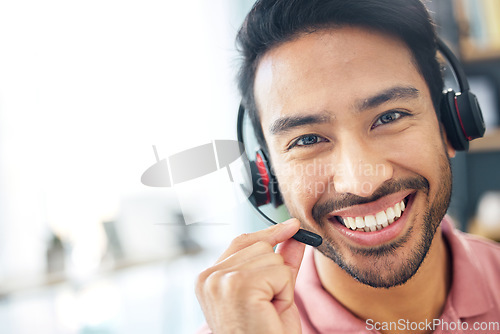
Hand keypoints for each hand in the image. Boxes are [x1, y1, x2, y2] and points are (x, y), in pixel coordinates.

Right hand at [195, 218, 305, 333]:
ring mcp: (220, 280)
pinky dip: (284, 292)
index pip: (242, 241)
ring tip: (267, 310)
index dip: (269, 234)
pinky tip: (269, 311)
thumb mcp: (274, 292)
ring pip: (272, 257)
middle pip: (260, 246)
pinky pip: (279, 271)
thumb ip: (281, 261)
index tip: (291, 226)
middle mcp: (209, 277)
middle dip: (275, 273)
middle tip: (267, 304)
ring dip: (280, 284)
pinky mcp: (237, 285)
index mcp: (209, 278)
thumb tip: (294, 234)